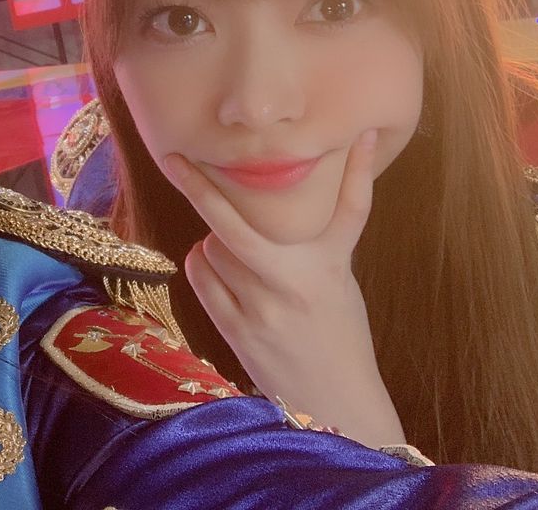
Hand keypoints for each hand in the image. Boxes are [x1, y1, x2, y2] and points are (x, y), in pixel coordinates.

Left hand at [164, 130, 406, 448]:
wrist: (333, 403)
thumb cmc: (337, 334)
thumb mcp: (340, 282)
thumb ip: (319, 239)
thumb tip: (297, 187)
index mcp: (332, 267)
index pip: (350, 210)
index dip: (357, 171)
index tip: (359, 135)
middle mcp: (297, 284)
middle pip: (238, 228)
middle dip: (202, 190)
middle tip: (178, 159)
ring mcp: (261, 309)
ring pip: (213, 248)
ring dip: (215, 241)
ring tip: (237, 254)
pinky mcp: (235, 329)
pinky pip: (200, 275)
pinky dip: (203, 262)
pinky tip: (220, 270)